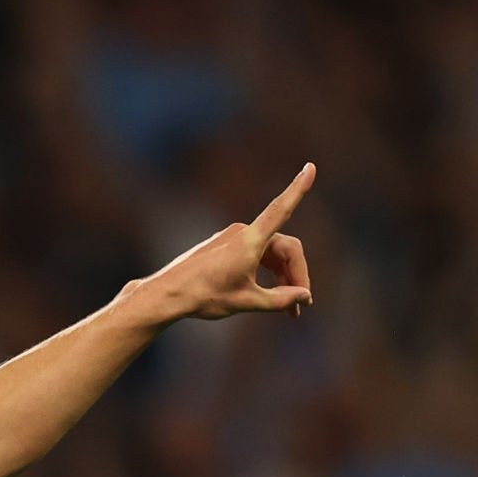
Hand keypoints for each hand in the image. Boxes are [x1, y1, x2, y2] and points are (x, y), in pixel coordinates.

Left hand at [144, 163, 314, 320]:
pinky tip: (268, 295)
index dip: (298, 189)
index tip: (311, 167)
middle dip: (295, 276)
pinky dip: (266, 273)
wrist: (167, 294)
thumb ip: (280, 300)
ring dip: (282, 278)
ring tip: (288, 309)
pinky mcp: (224, 247)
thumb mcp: (247, 301)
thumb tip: (304, 297)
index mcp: (250, 241)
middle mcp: (242, 233)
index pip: (281, 210)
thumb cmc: (204, 296)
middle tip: (301, 307)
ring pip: (270, 254)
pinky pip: (254, 255)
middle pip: (284, 249)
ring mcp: (232, 239)